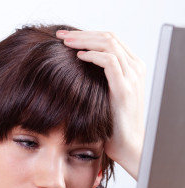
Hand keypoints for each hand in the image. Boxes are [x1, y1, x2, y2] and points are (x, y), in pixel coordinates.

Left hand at [57, 30, 144, 179]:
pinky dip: (93, 55)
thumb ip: (96, 82)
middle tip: (61, 34)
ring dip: (85, 40)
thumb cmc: (112, 125)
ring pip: (109, 44)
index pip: (110, 40)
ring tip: (66, 42)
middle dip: (82, 34)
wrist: (128, 145)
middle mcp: (134, 68)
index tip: (65, 36)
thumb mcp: (103, 97)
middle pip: (108, 37)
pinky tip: (79, 56)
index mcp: (131, 67)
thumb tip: (72, 72)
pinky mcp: (125, 88)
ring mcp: (131, 76)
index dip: (87, 34)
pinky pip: (110, 62)